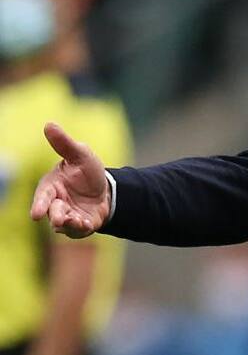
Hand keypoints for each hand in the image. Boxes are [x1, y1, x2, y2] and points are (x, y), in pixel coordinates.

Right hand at [29, 123, 109, 237]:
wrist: (106, 189)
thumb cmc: (87, 171)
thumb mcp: (80, 155)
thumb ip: (64, 144)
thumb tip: (49, 124)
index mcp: (52, 187)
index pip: (43, 197)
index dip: (39, 205)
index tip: (35, 214)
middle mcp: (57, 204)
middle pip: (52, 213)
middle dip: (56, 216)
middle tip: (59, 219)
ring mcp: (69, 216)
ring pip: (64, 225)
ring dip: (70, 224)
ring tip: (78, 221)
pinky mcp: (82, 226)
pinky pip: (79, 230)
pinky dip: (82, 228)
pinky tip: (88, 224)